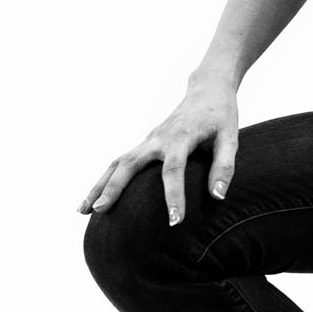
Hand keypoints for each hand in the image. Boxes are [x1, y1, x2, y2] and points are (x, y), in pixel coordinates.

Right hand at [77, 80, 238, 225]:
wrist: (207, 90)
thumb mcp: (230, 138)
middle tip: (100, 211)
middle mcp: (159, 138)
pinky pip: (120, 163)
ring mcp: (148, 141)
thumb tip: (218, 197)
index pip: (174, 168)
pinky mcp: (144, 145)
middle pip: (130, 163)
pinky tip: (92, 200)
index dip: (174, 195)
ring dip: (99, 185)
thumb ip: (224, 166)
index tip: (175, 221)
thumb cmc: (221, 116)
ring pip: (117, 163)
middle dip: (114, 187)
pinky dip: (104, 180)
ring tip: (82, 211)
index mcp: (181, 136)